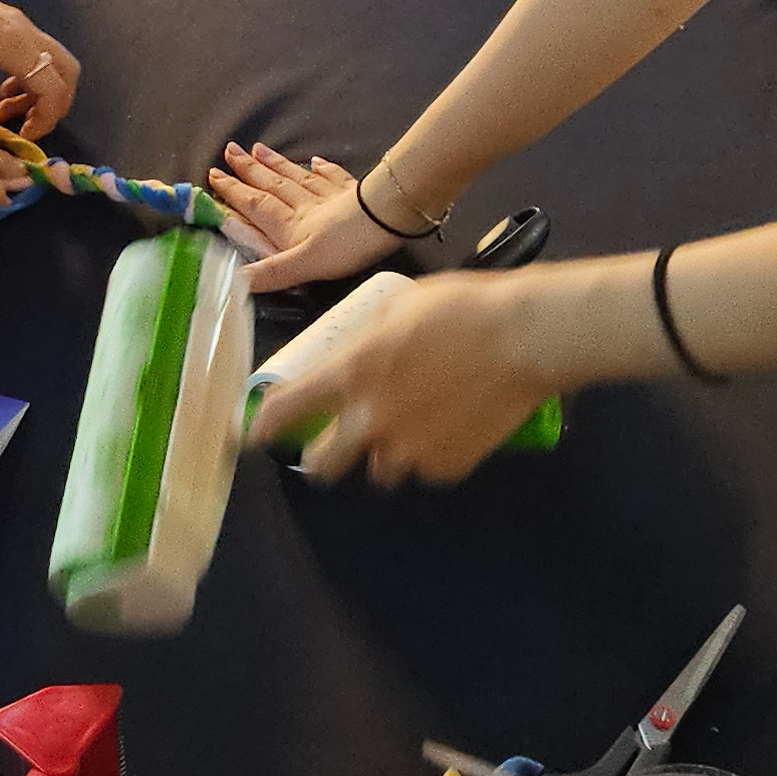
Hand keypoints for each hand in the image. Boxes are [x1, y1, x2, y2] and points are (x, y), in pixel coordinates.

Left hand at [0, 0, 75, 138]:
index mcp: (14, 44)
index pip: (54, 89)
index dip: (47, 120)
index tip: (22, 139)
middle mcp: (23, 29)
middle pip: (66, 71)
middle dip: (54, 104)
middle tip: (26, 126)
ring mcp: (15, 20)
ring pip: (50, 60)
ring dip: (38, 89)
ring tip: (3, 110)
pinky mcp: (4, 17)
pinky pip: (33, 50)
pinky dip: (27, 74)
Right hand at [213, 141, 414, 286]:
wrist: (386, 218)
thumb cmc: (346, 245)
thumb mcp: (304, 266)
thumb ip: (270, 272)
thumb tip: (233, 283)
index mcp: (290, 224)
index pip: (256, 204)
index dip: (234, 191)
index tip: (214, 175)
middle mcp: (305, 205)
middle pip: (273, 184)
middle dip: (249, 170)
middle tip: (230, 151)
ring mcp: (330, 195)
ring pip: (297, 176)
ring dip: (276, 164)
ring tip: (258, 148)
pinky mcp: (355, 192)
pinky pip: (333, 176)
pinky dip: (322, 168)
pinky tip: (315, 161)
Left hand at [243, 266, 559, 481]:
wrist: (522, 338)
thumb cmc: (460, 308)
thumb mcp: (395, 308)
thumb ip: (362, 344)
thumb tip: (349, 360)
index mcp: (352, 372)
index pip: (287, 409)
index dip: (263, 425)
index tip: (253, 433)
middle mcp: (371, 419)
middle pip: (323, 462)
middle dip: (321, 456)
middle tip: (331, 445)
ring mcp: (410, 449)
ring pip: (379, 467)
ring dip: (384, 450)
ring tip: (413, 420)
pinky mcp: (446, 466)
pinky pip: (424, 466)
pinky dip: (429, 452)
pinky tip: (450, 421)